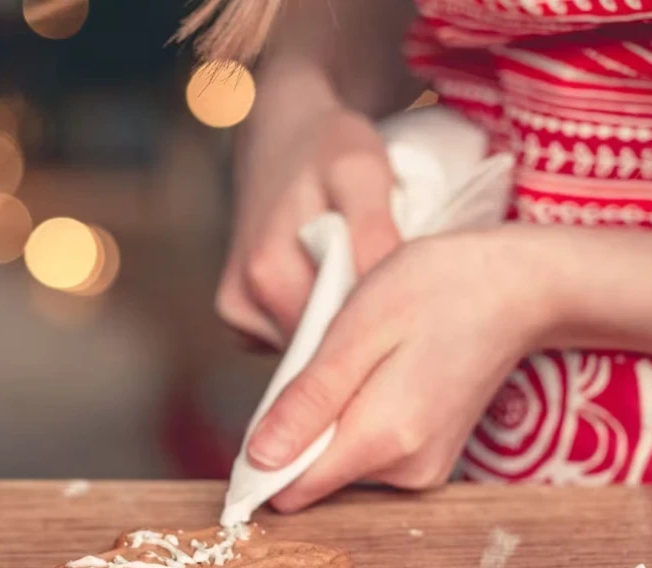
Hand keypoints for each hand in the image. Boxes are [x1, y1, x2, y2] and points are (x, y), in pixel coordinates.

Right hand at [218, 97, 402, 349]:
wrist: (282, 132)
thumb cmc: (329, 148)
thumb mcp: (362, 172)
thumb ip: (372, 232)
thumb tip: (380, 298)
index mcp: (269, 273)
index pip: (339, 343)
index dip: (382, 331)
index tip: (413, 306)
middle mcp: (244, 301)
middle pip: (323, 351)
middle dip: (362, 329)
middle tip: (397, 289)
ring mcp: (238, 313)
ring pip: (310, 348)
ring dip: (342, 324)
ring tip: (364, 276)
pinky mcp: (239, 318)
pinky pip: (292, 338)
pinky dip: (320, 320)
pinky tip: (335, 284)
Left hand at [244, 226, 569, 511]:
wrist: (516, 288)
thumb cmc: (437, 290)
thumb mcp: (356, 330)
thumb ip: (309, 402)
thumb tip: (257, 460)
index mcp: (384, 440)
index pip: (290, 488)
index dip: (264, 454)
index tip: (279, 403)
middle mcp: (407, 472)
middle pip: (313, 477)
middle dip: (302, 428)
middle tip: (334, 362)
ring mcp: (423, 471)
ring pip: (338, 465)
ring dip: (332, 420)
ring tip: (366, 362)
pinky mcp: (429, 462)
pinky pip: (366, 454)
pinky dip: (358, 420)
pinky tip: (384, 375)